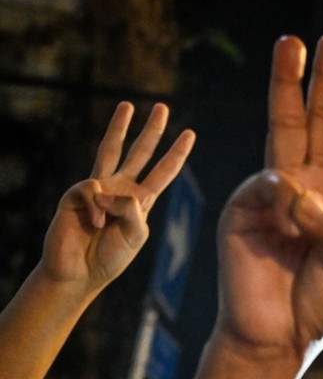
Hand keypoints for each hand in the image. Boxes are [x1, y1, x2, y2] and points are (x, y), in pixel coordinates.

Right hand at [41, 102, 194, 291]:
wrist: (78, 272)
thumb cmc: (109, 257)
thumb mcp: (135, 235)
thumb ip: (133, 211)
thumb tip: (112, 188)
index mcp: (140, 201)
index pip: (163, 172)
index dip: (176, 154)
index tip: (190, 134)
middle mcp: (120, 189)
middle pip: (139, 152)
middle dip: (151, 130)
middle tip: (162, 107)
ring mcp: (98, 188)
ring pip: (109, 150)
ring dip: (118, 127)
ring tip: (127, 106)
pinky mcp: (76, 193)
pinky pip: (93, 189)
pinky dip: (97, 209)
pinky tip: (93, 224)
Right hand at [216, 36, 322, 361]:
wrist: (278, 337)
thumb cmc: (319, 305)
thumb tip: (302, 194)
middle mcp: (310, 190)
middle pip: (321, 124)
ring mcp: (275, 196)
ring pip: (285, 130)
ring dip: (289, 85)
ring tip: (294, 46)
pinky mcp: (243, 208)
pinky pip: (267, 184)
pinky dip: (284, 197)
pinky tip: (292, 216)